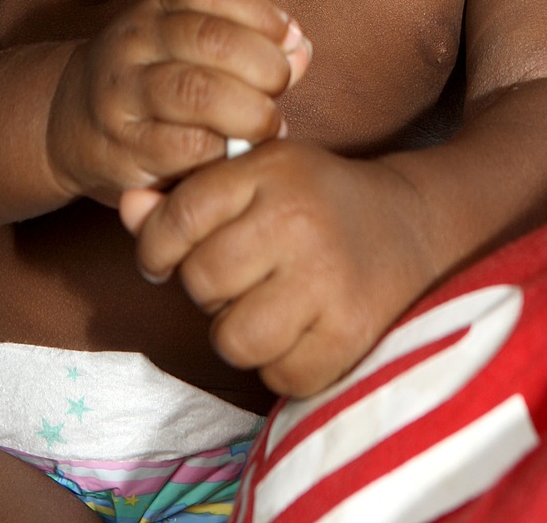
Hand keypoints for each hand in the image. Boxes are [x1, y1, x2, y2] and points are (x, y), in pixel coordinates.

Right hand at [45, 0, 309, 206]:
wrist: (67, 121)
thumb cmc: (154, 79)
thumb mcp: (192, 45)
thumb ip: (252, 43)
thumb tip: (300, 49)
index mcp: (160, 6)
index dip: (260, 9)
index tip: (288, 36)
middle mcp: (137, 40)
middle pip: (211, 39)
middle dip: (264, 66)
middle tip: (280, 88)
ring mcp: (125, 92)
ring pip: (197, 93)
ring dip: (248, 113)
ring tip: (266, 126)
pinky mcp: (122, 145)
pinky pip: (184, 147)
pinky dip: (220, 151)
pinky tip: (231, 153)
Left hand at [120, 141, 437, 396]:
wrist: (417, 226)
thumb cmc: (318, 201)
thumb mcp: (258, 176)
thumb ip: (187, 194)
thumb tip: (129, 208)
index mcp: (271, 171)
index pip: (179, 216)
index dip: (155, 246)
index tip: (163, 259)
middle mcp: (297, 220)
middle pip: (200, 281)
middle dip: (208, 289)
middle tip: (240, 279)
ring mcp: (326, 279)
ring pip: (232, 338)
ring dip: (240, 333)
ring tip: (269, 308)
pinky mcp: (350, 334)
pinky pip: (279, 375)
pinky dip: (283, 365)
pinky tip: (304, 331)